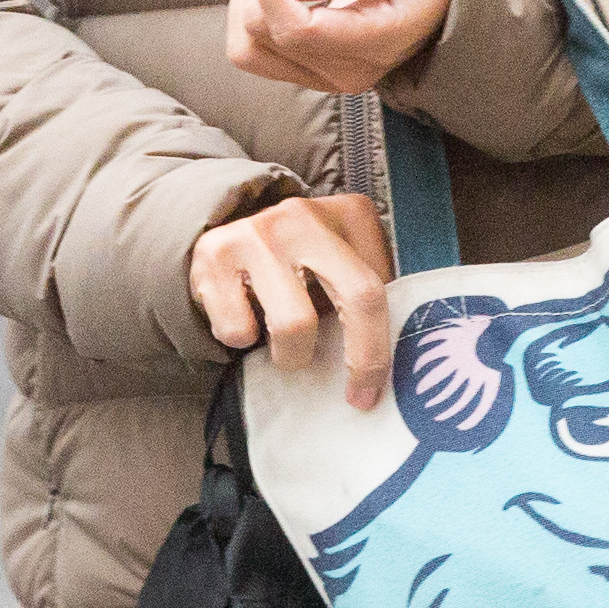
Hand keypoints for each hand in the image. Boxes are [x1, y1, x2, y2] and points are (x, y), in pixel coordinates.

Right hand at [189, 192, 395, 407]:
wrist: (224, 229)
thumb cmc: (298, 261)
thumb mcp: (342, 262)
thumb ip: (366, 294)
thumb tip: (395, 356)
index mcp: (348, 214)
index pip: (376, 289)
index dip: (377, 350)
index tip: (371, 391)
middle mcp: (304, 216)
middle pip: (351, 297)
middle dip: (358, 357)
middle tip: (351, 393)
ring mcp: (258, 231)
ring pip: (292, 325)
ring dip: (291, 354)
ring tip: (287, 345)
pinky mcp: (213, 253)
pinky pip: (237, 329)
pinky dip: (242, 338)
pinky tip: (246, 317)